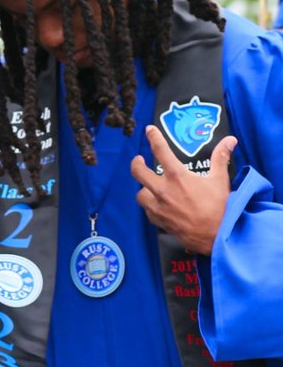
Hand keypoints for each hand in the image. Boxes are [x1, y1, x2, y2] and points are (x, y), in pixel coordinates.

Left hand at [130, 125, 235, 255]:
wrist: (217, 235)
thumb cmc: (220, 207)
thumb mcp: (220, 180)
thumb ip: (221, 158)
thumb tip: (230, 140)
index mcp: (177, 177)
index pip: (160, 150)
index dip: (154, 137)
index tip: (149, 130)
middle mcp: (163, 190)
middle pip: (138, 172)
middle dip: (136, 164)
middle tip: (139, 160)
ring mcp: (158, 206)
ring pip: (140, 193)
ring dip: (144, 188)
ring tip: (150, 186)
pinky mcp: (158, 220)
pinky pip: (147, 210)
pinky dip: (151, 205)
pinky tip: (158, 204)